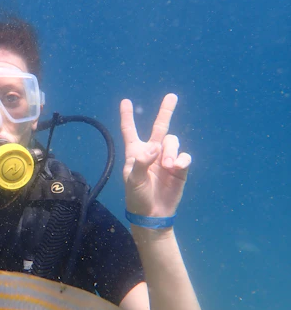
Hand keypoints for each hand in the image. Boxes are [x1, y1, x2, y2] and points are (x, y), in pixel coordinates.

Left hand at [120, 93, 190, 217]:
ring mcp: (166, 158)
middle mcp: (152, 152)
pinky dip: (181, 159)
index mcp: (135, 152)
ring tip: (167, 166)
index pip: (130, 130)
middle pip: (159, 127)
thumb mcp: (133, 180)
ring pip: (173, 142)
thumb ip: (141, 162)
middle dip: (166, 111)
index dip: (127, 116)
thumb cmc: (137, 196)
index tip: (125, 101)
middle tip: (172, 96)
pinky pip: (184, 156)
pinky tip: (176, 167)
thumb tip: (155, 146)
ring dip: (171, 151)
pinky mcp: (180, 168)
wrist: (153, 213)